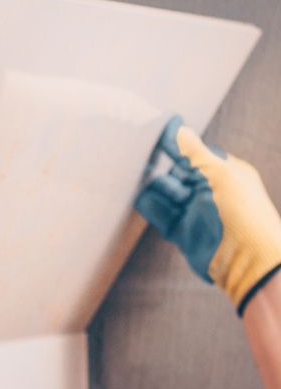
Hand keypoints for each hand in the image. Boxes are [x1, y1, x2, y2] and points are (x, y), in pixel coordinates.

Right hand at [135, 116, 280, 313]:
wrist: (247, 260)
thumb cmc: (242, 211)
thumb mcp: (220, 173)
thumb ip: (195, 152)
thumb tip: (179, 129)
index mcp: (226, 173)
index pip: (197, 154)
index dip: (178, 146)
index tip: (158, 134)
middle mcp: (209, 191)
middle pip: (178, 172)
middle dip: (165, 168)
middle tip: (146, 159)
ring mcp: (195, 211)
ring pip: (166, 193)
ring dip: (157, 187)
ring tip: (147, 182)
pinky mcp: (182, 231)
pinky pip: (160, 214)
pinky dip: (151, 206)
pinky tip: (140, 198)